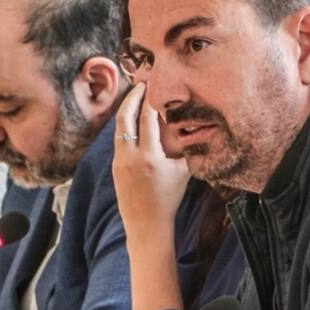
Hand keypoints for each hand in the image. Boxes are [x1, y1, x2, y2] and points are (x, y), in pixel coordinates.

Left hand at [112, 83, 189, 234]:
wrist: (147, 225)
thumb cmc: (170, 198)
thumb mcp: (183, 171)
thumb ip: (186, 147)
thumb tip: (195, 125)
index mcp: (150, 157)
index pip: (148, 119)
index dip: (151, 100)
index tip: (155, 85)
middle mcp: (131, 157)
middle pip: (126, 118)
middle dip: (132, 98)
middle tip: (140, 84)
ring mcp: (119, 162)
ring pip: (119, 128)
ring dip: (127, 110)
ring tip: (135, 98)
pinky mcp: (114, 167)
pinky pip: (119, 140)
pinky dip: (125, 126)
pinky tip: (132, 121)